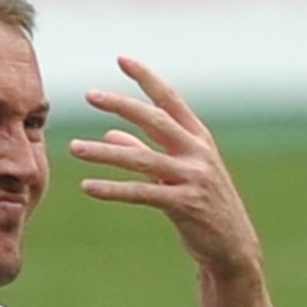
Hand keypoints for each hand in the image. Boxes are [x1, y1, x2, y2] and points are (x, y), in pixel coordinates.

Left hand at [69, 56, 262, 279]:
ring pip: (141, 158)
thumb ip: (145, 151)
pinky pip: (141, 193)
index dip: (147, 77)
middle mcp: (198, 152)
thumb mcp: (176, 173)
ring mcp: (193, 177)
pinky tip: (88, 186)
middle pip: (155, 119)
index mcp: (198, 138)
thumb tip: (110, 134)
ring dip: (104, 153)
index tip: (122, 59)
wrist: (232, 247)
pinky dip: (112, 189)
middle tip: (89, 95)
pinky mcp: (184, 204)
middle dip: (121, 104)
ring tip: (74, 147)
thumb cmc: (203, 208)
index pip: (170, 99)